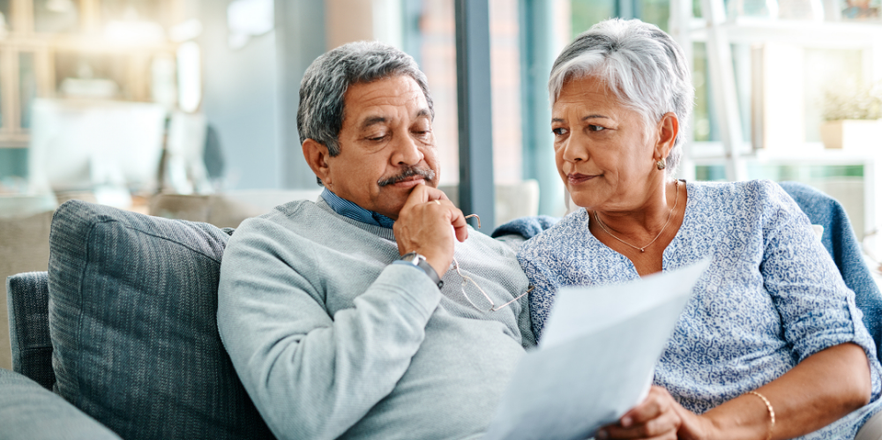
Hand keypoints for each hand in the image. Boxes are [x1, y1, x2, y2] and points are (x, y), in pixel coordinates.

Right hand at [393, 184, 467, 274]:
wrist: (422, 266)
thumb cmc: (421, 260)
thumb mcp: (411, 241)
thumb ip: (418, 228)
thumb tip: (435, 225)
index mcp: (402, 219)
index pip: (412, 197)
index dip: (426, 199)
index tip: (436, 209)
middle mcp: (410, 210)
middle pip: (425, 190)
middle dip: (439, 197)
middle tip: (449, 214)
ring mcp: (424, 209)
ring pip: (444, 202)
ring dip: (454, 217)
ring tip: (458, 234)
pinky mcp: (439, 212)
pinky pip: (455, 212)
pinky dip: (461, 224)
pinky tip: (461, 237)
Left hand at [596, 386, 712, 439]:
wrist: (668, 421)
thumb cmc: (640, 405)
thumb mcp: (637, 397)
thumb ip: (629, 396)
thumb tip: (603, 398)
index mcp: (660, 398)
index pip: (656, 405)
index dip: (639, 414)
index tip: (621, 420)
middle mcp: (669, 415)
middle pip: (649, 427)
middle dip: (624, 433)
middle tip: (602, 433)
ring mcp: (671, 431)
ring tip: (605, 438)